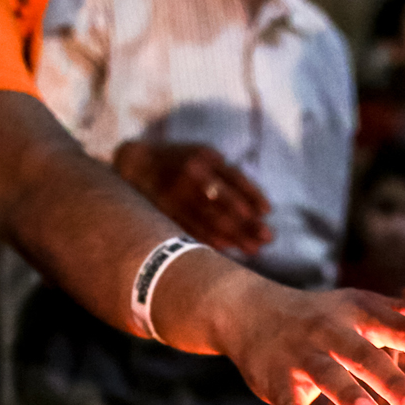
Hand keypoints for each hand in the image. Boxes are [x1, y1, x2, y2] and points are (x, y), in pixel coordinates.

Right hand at [113, 140, 272, 253]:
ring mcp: (177, 195)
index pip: (234, 178)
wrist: (137, 165)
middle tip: (267, 237)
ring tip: (253, 249)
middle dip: (248, 222)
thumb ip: (225, 175)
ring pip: (210, 220)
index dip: (252, 195)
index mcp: (203, 158)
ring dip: (234, 236)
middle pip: (225, 203)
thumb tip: (254, 204)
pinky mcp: (166, 211)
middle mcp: (191, 176)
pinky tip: (227, 248)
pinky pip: (192, 229)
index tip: (267, 212)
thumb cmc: (179, 160)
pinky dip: (211, 239)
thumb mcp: (202, 156)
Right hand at [188, 264, 404, 404]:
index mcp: (363, 313)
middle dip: (393, 380)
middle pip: (367, 355)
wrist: (251, 310)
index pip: (403, 329)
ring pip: (329, 376)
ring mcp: (303, 353)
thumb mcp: (362, 306)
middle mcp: (334, 330)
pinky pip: (287, 401)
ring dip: (348, 396)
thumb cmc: (323, 315)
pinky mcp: (276, 377)